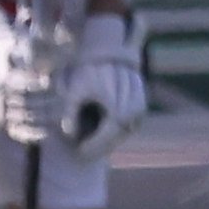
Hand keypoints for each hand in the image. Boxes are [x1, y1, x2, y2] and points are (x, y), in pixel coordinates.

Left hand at [52, 16, 146, 158]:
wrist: (110, 55)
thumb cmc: (89, 72)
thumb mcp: (75, 91)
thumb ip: (70, 112)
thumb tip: (67, 134)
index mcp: (119, 109)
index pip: (106, 137)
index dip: (92, 147)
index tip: (78, 153)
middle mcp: (134, 112)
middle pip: (116, 138)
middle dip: (99, 147)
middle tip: (82, 153)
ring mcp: (140, 109)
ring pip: (124, 133)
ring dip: (108, 140)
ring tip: (89, 145)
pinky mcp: (141, 106)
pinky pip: (129, 124)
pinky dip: (115, 131)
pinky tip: (100, 133)